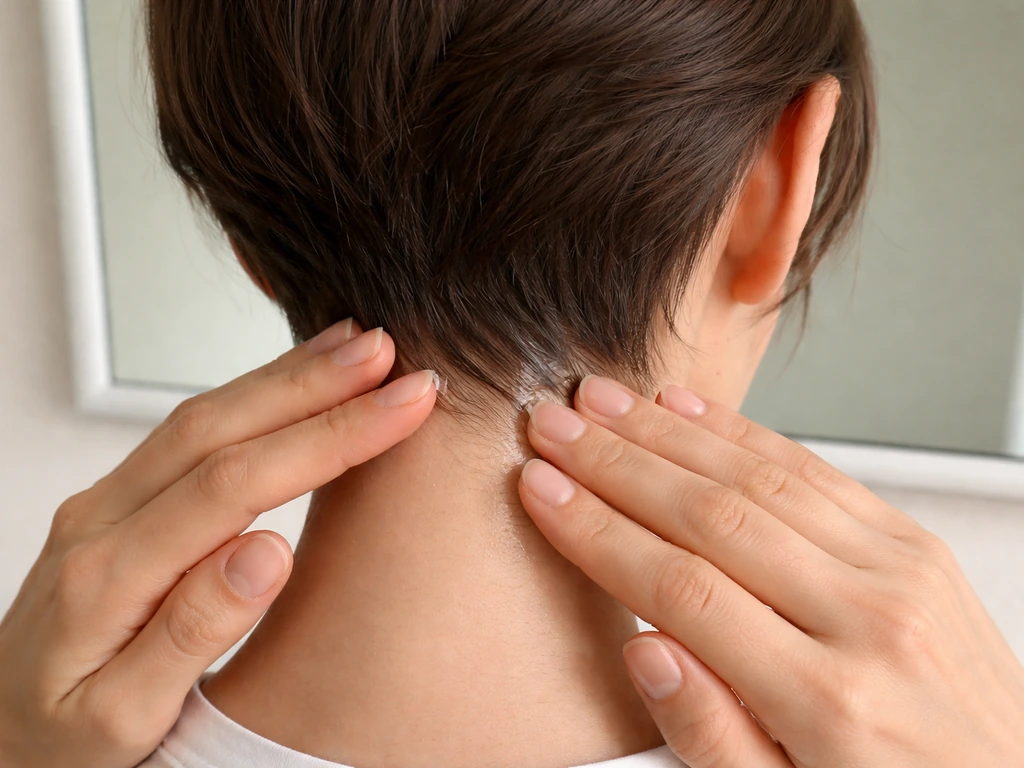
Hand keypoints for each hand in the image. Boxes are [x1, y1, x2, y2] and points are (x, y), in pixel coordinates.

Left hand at [0, 320, 437, 767]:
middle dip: (314, 385)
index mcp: (106, 576)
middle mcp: (100, 520)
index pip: (234, 484)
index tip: (399, 406)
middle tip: (389, 354)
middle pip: (218, 429)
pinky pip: (191, 431)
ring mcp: (106, 503)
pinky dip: (253, 396)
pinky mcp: (119, 501)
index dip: (327, 437)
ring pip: (203, 417)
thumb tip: (270, 552)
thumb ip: (193, 635)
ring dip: (284, 376)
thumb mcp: (123, 722)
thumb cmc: (60, 743)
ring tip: (355, 346)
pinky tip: (292, 382)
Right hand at [518, 375, 1023, 766]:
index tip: (545, 492)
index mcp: (828, 703)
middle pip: (713, 517)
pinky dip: (745, 435)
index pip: (681, 590)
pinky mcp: (915, 546)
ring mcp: (900, 574)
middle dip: (618, 465)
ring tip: (605, 406)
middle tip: (556, 428)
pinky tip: (691, 412)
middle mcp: (869, 623)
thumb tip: (644, 648)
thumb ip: (712, 735)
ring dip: (670, 435)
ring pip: (760, 480)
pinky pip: (817, 472)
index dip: (598, 532)